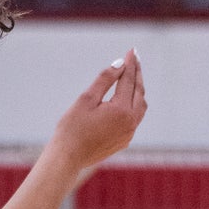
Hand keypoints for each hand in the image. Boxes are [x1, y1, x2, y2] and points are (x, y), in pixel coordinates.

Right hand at [50, 50, 146, 179]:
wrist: (68, 157)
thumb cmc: (72, 127)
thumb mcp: (86, 99)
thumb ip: (105, 79)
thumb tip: (120, 64)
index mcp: (121, 109)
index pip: (128, 81)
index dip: (130, 64)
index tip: (131, 51)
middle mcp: (130, 122)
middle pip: (139, 92)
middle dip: (137, 74)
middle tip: (135, 58)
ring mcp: (129, 133)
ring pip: (140, 106)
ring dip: (138, 89)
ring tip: (134, 76)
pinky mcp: (124, 140)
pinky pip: (135, 118)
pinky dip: (134, 104)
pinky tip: (127, 100)